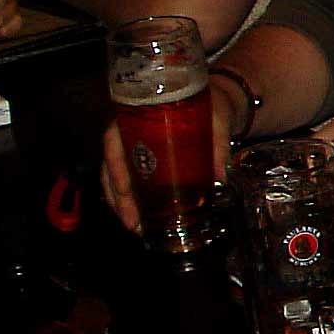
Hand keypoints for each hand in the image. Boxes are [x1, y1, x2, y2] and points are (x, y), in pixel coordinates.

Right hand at [100, 82, 233, 232]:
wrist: (216, 105)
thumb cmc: (210, 107)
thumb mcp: (216, 120)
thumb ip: (218, 143)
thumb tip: (221, 175)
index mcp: (140, 117)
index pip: (114, 140)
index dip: (115, 165)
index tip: (124, 187)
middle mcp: (130, 134)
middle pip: (112, 166)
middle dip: (117, 196)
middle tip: (131, 221)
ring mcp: (136, 150)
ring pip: (116, 178)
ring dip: (121, 204)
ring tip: (134, 227)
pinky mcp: (146, 163)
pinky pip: (131, 182)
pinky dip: (132, 201)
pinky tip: (140, 220)